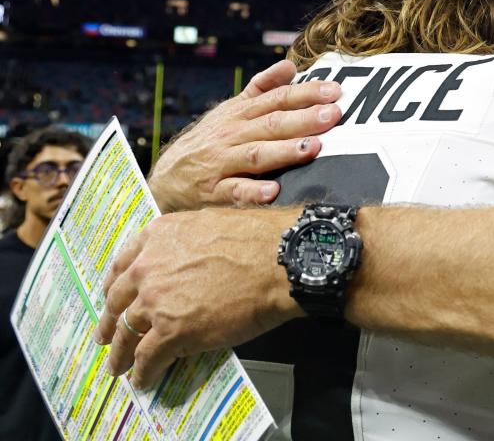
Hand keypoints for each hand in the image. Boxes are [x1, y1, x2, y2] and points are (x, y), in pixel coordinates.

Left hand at [93, 206, 304, 387]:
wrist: (278, 260)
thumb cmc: (258, 239)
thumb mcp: (211, 223)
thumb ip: (186, 242)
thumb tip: (189, 259)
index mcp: (158, 237)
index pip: (123, 265)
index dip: (114, 286)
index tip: (112, 298)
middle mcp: (148, 267)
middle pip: (118, 301)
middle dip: (110, 322)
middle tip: (106, 337)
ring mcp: (156, 301)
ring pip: (127, 332)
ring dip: (121, 353)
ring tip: (119, 366)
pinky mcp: (171, 331)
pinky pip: (148, 356)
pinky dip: (143, 371)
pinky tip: (143, 379)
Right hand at [148, 60, 341, 211]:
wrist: (166, 177)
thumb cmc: (209, 141)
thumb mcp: (230, 110)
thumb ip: (261, 88)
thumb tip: (290, 65)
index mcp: (239, 114)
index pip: (276, 98)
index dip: (305, 94)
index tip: (334, 91)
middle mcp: (232, 135)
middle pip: (271, 124)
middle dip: (304, 119)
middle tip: (333, 115)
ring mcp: (222, 162)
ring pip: (256, 155)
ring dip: (285, 151)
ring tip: (312, 148)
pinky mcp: (214, 191)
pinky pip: (234, 191)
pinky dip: (253, 192)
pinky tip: (273, 192)